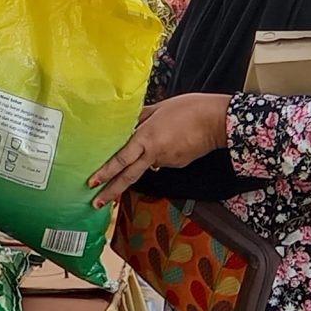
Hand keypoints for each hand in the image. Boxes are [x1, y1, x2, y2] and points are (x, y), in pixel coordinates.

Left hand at [89, 92, 233, 206]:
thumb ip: (140, 116)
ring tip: (155, 142)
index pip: (120, 160)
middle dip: (112, 191)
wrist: (217, 121)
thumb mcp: (159, 108)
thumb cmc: (189, 109)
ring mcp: (167, 161)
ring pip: (147, 164)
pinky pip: (162, 160)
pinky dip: (161, 153)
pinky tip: (171, 139)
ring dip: (143, 160)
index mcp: (146, 139)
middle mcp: (154, 154)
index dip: (105, 172)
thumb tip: (127, 122)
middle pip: (129, 177)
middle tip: (97, 202)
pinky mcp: (178, 163)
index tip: (92, 183)